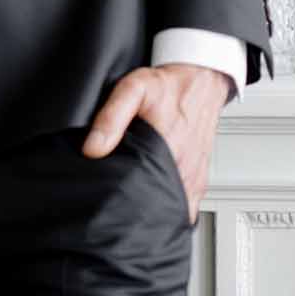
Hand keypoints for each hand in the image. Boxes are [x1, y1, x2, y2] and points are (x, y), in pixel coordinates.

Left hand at [81, 62, 233, 223]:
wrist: (202, 82)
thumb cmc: (169, 86)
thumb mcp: (134, 89)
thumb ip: (112, 117)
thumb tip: (92, 149)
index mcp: (168, 152)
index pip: (141, 195)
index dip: (121, 203)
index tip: (106, 204)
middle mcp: (184, 171)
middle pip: (155, 208)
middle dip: (134, 213)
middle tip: (114, 209)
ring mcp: (194, 179)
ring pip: (171, 211)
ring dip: (152, 213)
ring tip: (132, 210)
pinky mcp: (199, 181)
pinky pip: (185, 208)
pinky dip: (169, 210)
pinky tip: (153, 206)